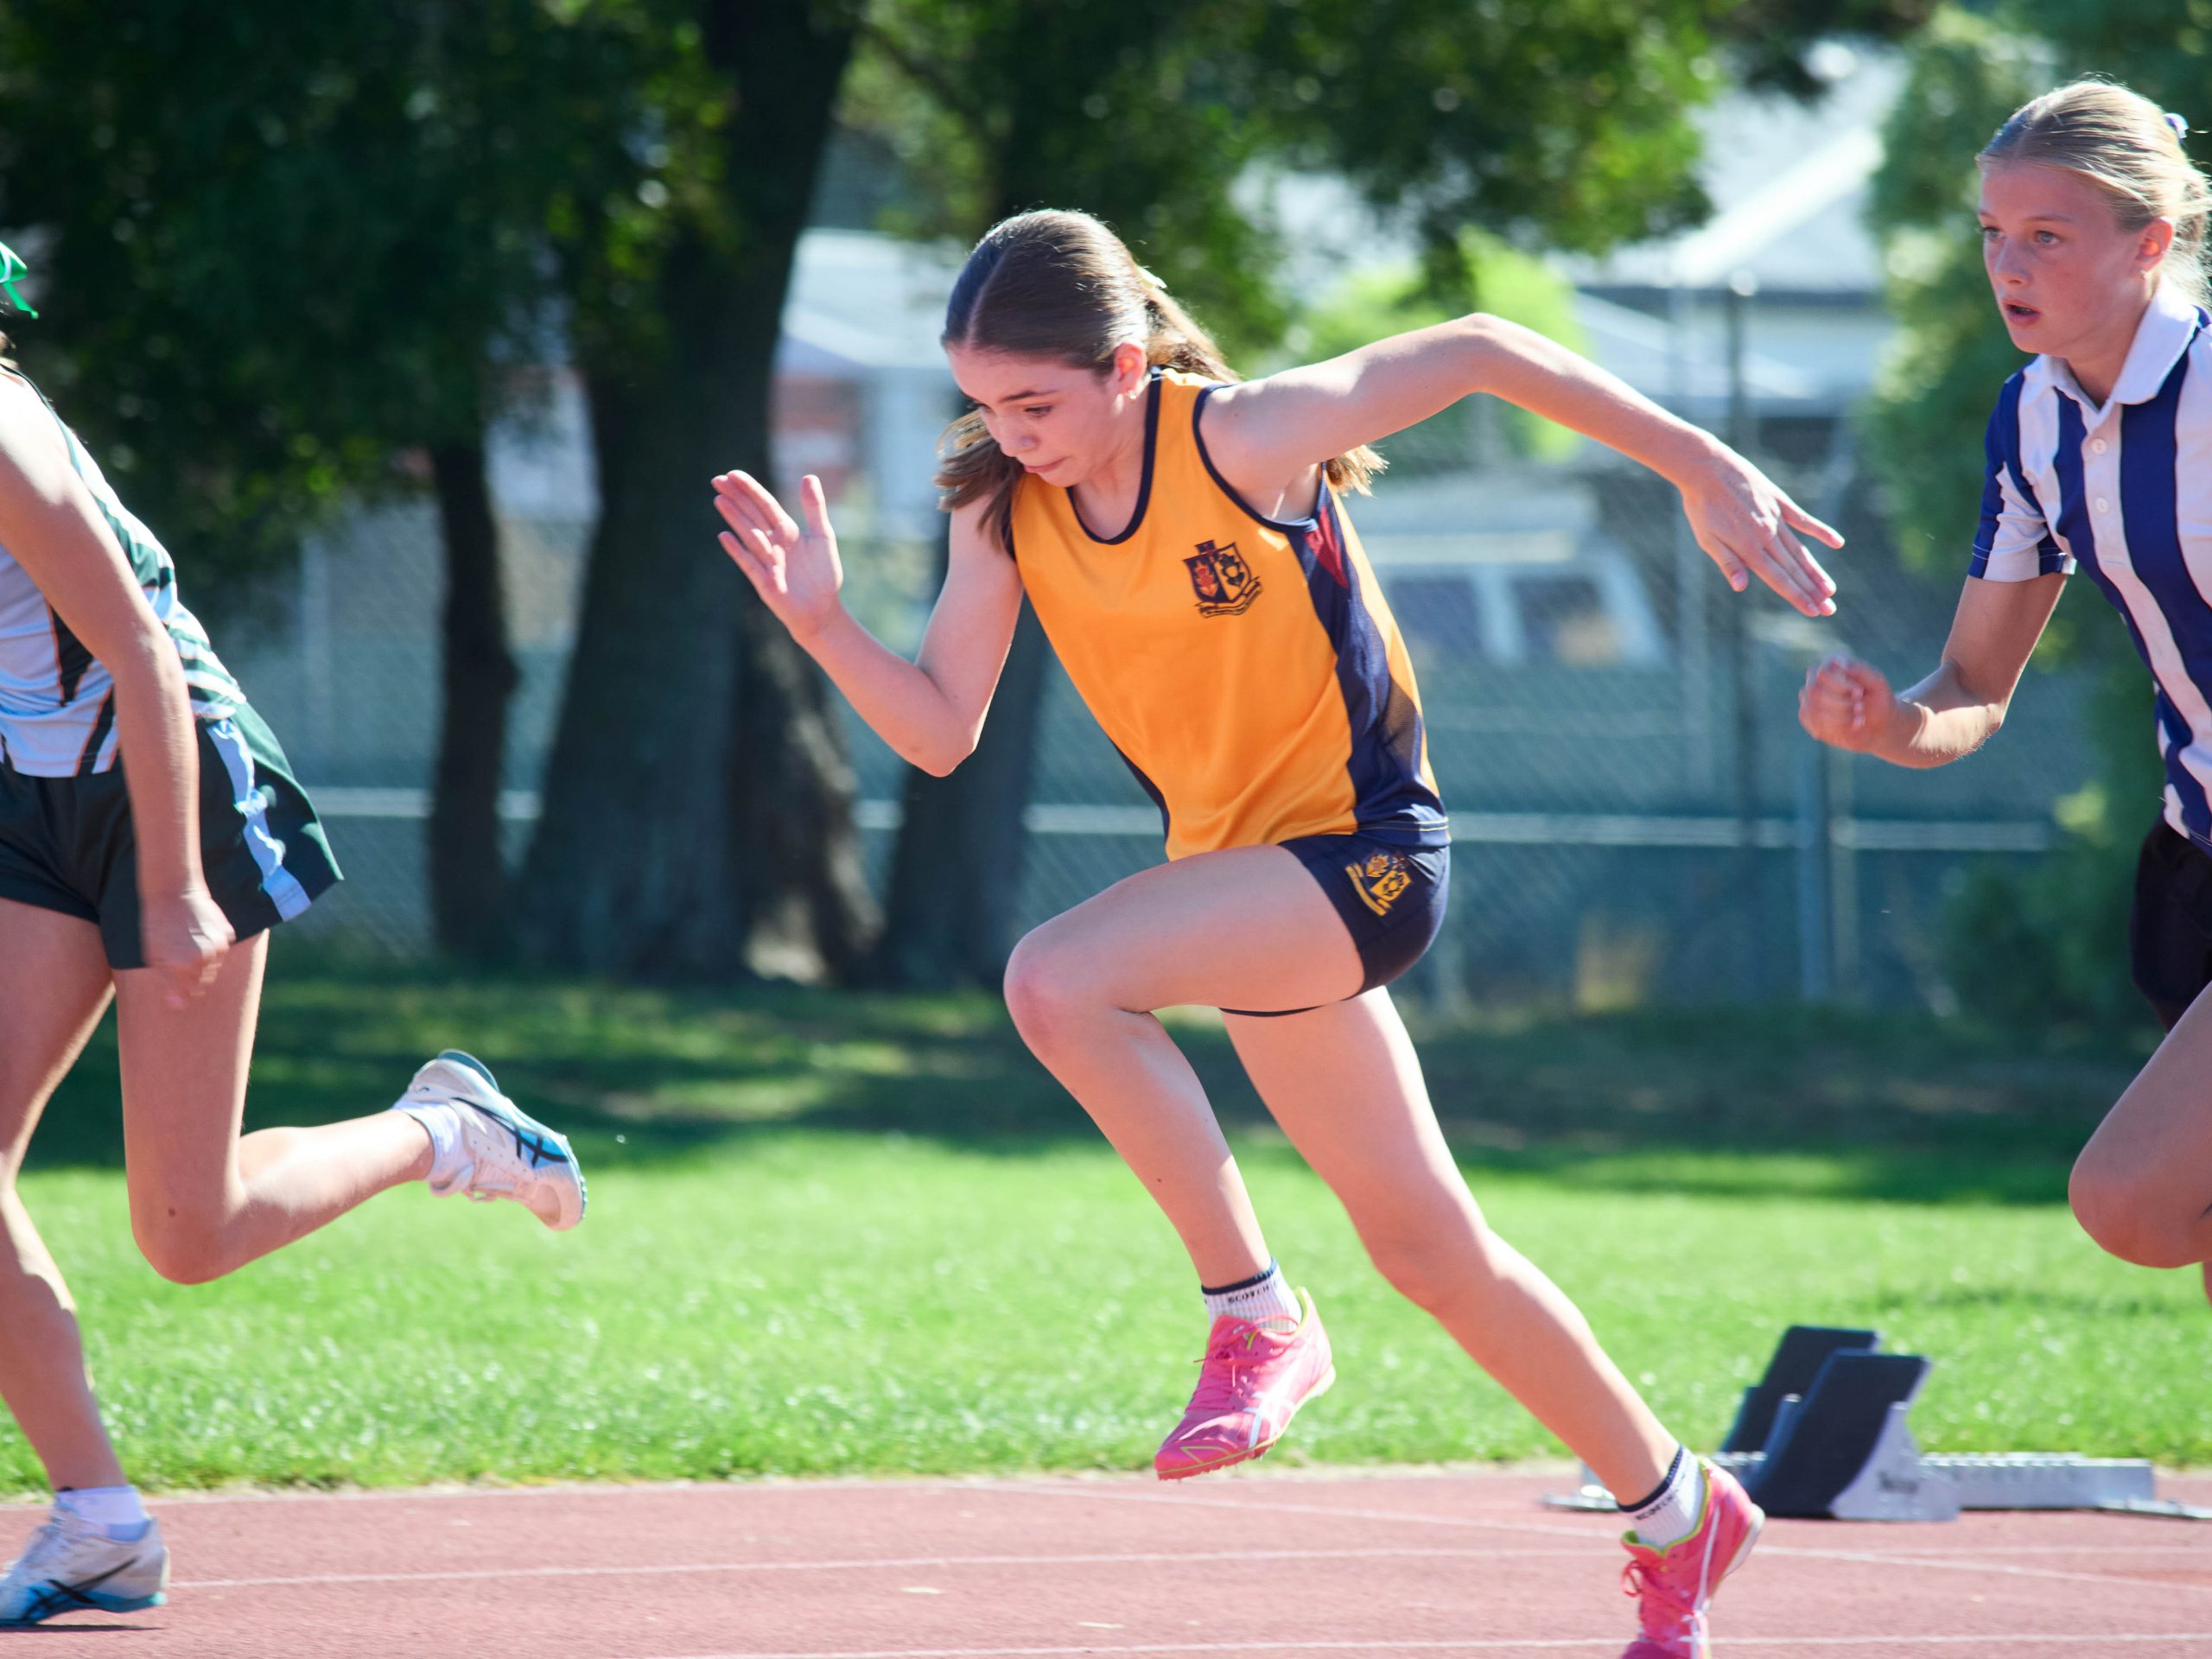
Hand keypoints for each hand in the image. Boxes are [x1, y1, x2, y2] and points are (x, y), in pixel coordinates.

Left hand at [140, 884, 233, 1010]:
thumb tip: (179, 1007)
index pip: (188, 993)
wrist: (173, 891)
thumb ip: (168, 983)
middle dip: (191, 976)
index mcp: (184, 967)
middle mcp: (205, 958)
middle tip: (177, 961)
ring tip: (187, 945)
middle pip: (203, 981)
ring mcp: (220, 945)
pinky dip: (212, 947)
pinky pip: (222, 950)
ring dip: (203, 962)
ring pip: (214, 966)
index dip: (179, 990)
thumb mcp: (153, 955)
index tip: (172, 981)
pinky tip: (198, 934)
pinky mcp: (228, 933)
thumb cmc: (156, 924)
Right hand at [713, 470, 844, 642]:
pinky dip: (737, 550)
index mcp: (787, 531)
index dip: (750, 489)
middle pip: (752, 516)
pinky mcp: (764, 582)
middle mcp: (773, 543)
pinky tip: (724, 536)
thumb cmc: (824, 575)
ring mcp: (767, 562)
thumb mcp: (823, 536)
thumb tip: (809, 476)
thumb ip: (815, 508)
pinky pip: (749, 563)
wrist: (823, 610)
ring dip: (735, 518)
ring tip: (719, 499)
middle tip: (717, 480)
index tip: (733, 474)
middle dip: (736, 498)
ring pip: (749, 534)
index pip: (766, 505)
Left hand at [1677, 449, 1840, 617]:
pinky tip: (1837, 543)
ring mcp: (1776, 517)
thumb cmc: (1701, 506)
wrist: (1707, 467)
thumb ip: (1728, 563)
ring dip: (1816, 571)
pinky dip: (1821, 531)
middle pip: (1793, 569)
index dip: (1796, 596)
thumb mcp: (1707, 539)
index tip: (1812, 611)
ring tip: (1830, 589)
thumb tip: (1740, 587)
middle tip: (1830, 609)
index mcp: (1749, 547)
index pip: (1778, 579)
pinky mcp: (1779, 501)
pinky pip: (1804, 520)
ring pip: (1801, 550)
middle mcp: (1767, 535)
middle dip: (1812, 591)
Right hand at [1799, 652, 1896, 752]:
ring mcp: (1810, 700)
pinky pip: (1815, 725)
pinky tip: (1853, 725)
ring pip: (1813, 710)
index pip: (1821, 673)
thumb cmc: (1878, 698)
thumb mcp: (1877, 682)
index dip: (1839, 685)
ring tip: (1860, 716)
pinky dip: (1837, 728)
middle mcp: (1816, 680)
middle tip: (1860, 706)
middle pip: (1814, 692)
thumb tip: (1836, 662)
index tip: (1859, 692)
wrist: (1879, 722)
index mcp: (1831, 665)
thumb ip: (1859, 670)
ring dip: (1840, 716)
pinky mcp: (1810, 718)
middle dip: (1840, 703)